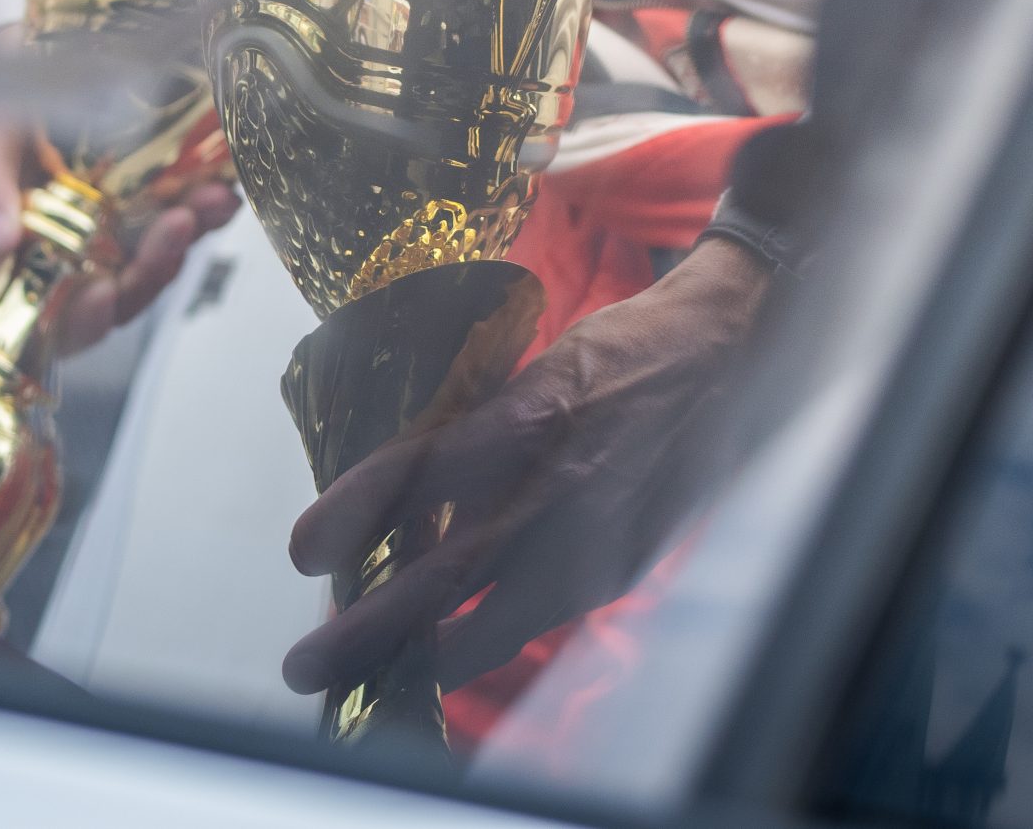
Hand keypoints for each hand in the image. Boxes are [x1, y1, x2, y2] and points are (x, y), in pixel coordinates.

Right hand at [0, 119, 239, 354]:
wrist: (41, 48)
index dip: (78, 319)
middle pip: (120, 293)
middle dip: (151, 270)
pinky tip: (220, 188)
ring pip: (159, 259)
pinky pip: (189, 220)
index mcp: (25, 256)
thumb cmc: (5, 98)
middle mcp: (77, 254)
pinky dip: (208, 210)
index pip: (51, 314)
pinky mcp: (160, 201)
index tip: (101, 294)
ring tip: (207, 199)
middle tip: (174, 227)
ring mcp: (121, 230)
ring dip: (186, 238)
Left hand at [281, 237, 769, 694]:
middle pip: (449, 574)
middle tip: (308, 663)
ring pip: (496, 621)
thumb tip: (399, 488)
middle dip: (372, 630)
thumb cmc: (619, 352)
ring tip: (364, 679)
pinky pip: (538, 616)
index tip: (304, 548)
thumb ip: (476, 429)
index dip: (357, 512)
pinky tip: (441, 653)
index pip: (423, 471)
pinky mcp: (623, 568)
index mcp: (532, 416)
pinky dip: (484, 638)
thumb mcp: (534, 370)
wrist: (727, 354)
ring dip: (423, 653)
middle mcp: (562, 487)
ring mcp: (597, 538)